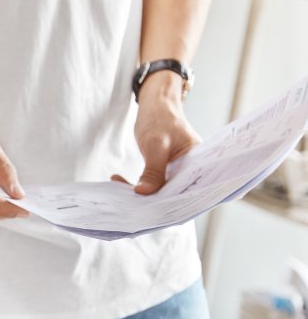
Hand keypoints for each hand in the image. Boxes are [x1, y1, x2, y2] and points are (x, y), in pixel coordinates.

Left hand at [117, 76, 200, 194]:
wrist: (156, 107)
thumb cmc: (161, 120)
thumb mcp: (156, 144)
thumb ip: (154, 170)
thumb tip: (144, 193)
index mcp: (201, 165)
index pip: (191, 191)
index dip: (174, 204)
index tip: (152, 211)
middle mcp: (192, 172)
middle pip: (175, 195)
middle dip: (153, 202)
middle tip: (129, 203)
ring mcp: (178, 174)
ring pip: (161, 192)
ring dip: (141, 193)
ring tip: (119, 189)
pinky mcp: (166, 174)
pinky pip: (152, 185)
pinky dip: (136, 185)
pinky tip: (117, 180)